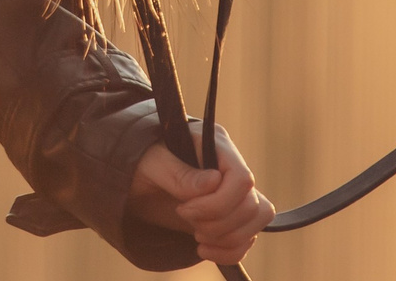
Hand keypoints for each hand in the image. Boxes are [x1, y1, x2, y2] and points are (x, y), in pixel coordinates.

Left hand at [128, 122, 273, 267]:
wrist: (139, 181)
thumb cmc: (145, 163)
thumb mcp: (153, 164)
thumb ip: (180, 174)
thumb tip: (214, 182)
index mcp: (216, 143)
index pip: (242, 178)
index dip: (218, 203)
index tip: (185, 210)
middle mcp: (232, 165)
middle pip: (251, 204)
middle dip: (217, 223)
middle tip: (186, 218)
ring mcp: (236, 191)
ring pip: (257, 220)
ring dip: (226, 237)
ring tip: (196, 235)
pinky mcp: (234, 214)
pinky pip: (248, 238)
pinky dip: (229, 251)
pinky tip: (204, 249)